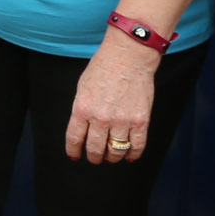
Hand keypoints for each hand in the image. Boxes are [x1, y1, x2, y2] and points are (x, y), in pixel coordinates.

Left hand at [65, 34, 159, 163]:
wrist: (128, 57)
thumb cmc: (103, 68)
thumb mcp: (82, 88)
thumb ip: (81, 110)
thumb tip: (81, 129)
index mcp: (82, 109)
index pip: (75, 139)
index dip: (74, 151)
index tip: (75, 155)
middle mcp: (100, 118)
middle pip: (95, 149)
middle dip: (94, 157)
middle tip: (95, 158)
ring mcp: (122, 121)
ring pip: (116, 151)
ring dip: (112, 158)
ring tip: (111, 157)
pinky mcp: (141, 121)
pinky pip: (137, 146)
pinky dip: (132, 155)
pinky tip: (129, 156)